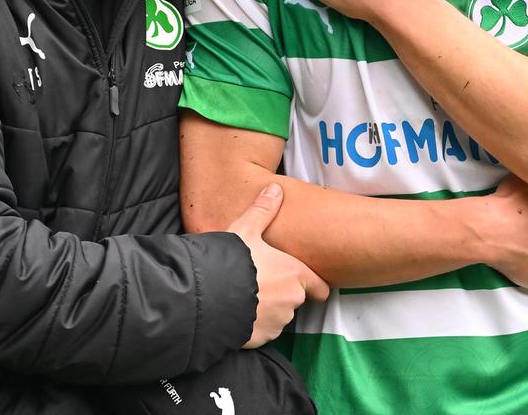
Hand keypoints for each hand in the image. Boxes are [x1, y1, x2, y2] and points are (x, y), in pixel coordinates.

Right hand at [227, 184, 329, 347]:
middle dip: (282, 293)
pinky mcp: (262, 339)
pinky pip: (263, 331)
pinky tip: (238, 312)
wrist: (207, 297)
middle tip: (260, 283)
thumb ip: (263, 211)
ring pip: (279, 316)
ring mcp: (278, 322)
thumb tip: (275, 188)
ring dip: (268, 309)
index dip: (314, 286)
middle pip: (295, 299)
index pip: (320, 287)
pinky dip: (254, 324)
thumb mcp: (245, 230)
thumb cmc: (231, 260)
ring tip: (246, 296)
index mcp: (295, 274)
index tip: (306, 284)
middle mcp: (292, 300)